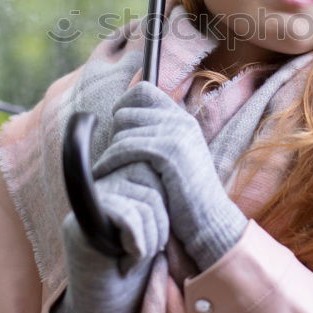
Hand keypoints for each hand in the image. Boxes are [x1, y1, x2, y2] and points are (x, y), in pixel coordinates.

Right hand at [51, 163, 167, 312]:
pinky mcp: (79, 222)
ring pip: (144, 207)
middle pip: (152, 192)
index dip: (162, 217)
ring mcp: (87, 204)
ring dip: (147, 244)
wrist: (103, 311)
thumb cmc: (130, 274)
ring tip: (130, 261)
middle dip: (158, 232)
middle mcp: (99, 189)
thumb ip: (155, 203)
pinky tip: (123, 265)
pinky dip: (136, 247)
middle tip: (138, 257)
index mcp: (116, 186)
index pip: (153, 177)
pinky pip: (128, 218)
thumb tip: (179, 178)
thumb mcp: (150, 232)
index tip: (147, 245)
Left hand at [94, 81, 247, 269]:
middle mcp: (180, 121)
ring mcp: (175, 135)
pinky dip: (109, 160)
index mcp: (182, 119)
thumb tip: (121, 120)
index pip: (143, 90)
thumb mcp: (175, 157)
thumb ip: (156, 137)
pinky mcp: (167, 152)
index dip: (124, 105)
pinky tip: (103, 173)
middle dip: (115, 134)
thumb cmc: (184, 196)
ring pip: (122, 129)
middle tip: (114, 158)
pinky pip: (125, 147)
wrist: (208, 221)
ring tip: (108, 169)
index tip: (120, 129)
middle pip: (127, 110)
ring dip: (110, 151)